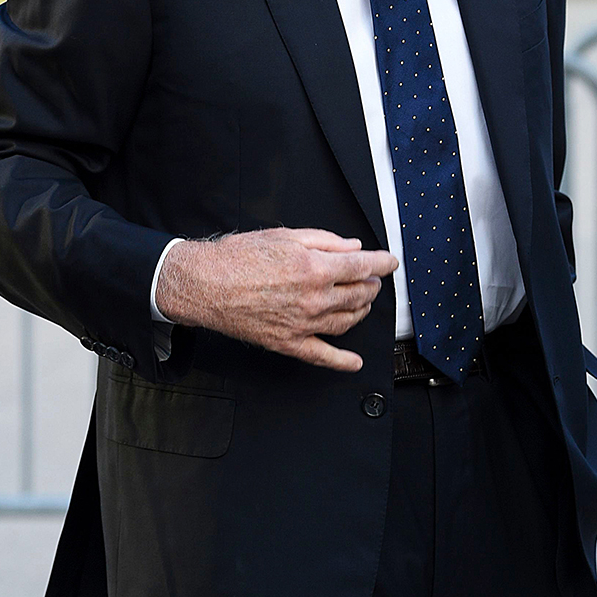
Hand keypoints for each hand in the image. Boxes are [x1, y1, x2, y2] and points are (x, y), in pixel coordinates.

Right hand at [155, 228, 398, 371]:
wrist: (205, 284)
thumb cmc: (239, 257)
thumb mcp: (285, 235)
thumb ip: (324, 240)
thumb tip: (352, 247)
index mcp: (314, 268)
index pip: (362, 266)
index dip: (381, 263)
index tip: (390, 262)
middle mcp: (313, 298)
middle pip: (358, 294)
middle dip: (371, 284)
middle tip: (372, 278)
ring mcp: (303, 324)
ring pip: (346, 322)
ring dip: (361, 311)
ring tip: (363, 302)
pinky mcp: (288, 343)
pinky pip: (322, 356)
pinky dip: (342, 361)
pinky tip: (354, 361)